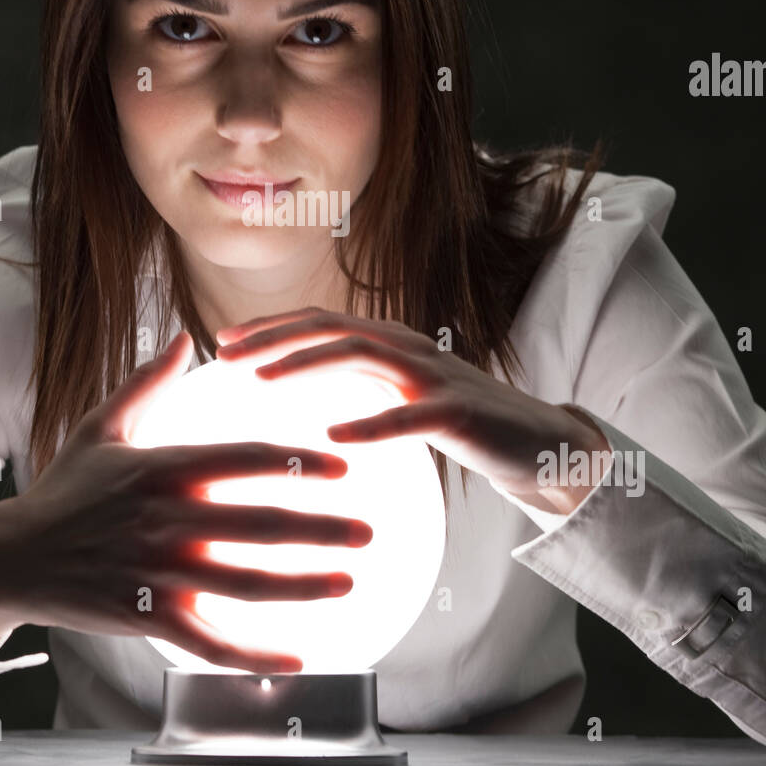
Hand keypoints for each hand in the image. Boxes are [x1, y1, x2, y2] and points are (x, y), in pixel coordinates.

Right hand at [0, 330, 371, 672]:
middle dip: (320, 528)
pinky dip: (256, 654)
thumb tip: (184, 336)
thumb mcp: (101, 428)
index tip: (341, 466)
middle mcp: (166, 520)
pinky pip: (211, 642)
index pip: (242, 460)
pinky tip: (299, 658)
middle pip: (258, 525)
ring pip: (245, 584)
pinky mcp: (147, 617)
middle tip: (369, 531)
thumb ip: (147, 382)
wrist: (12, 557)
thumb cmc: (64, 490)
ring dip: (303, 585)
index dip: (294, 462)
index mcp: (163, 468)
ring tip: (349, 581)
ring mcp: (158, 572)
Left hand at [216, 307, 611, 515]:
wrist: (541, 443)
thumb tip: (300, 396)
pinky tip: (334, 436)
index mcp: (393, 345)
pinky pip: (408, 416)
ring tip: (262, 381)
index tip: (224, 341)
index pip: (322, 322)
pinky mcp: (458, 413)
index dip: (272, 326)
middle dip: (275, 337)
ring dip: (307, 365)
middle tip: (227, 354)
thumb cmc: (462, 425)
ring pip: (361, 356)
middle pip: (332, 328)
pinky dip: (369, 423)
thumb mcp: (404, 399)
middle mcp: (409, 349)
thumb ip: (362, 388)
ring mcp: (435, 377)